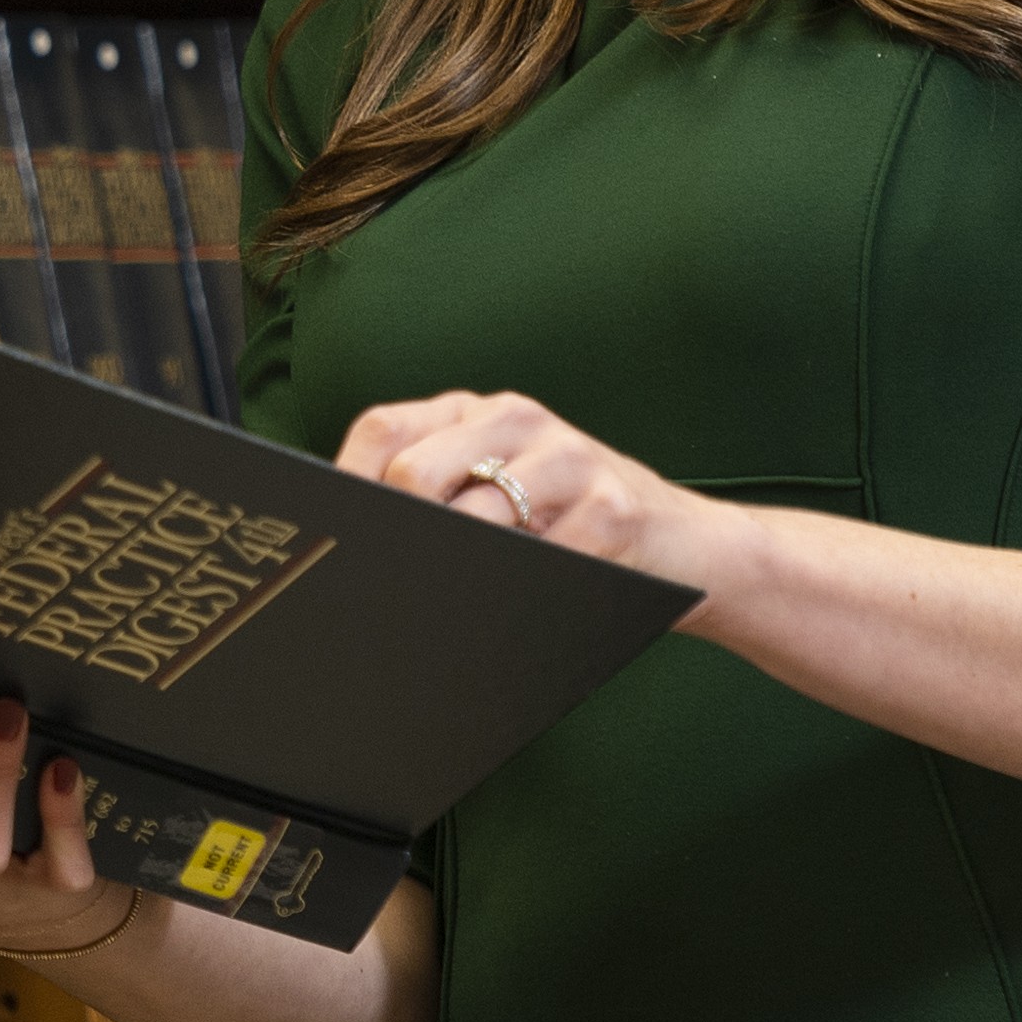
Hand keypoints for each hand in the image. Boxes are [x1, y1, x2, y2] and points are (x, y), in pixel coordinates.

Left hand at [340, 388, 714, 582]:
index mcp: (479, 414)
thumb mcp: (506, 491)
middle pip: (414, 473)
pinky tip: (524, 608)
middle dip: (396, 535)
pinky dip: (522, 596)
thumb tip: (349, 541)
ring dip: (458, 575)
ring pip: (475, 520)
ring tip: (455, 603)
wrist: (690, 546)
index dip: (345, 486)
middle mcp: (519, 421)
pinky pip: (542, 563)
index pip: (383, 430)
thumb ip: (441, 496)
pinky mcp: (612, 509)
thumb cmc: (575, 527)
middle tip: (391, 582)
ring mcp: (569, 459)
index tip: (331, 539)